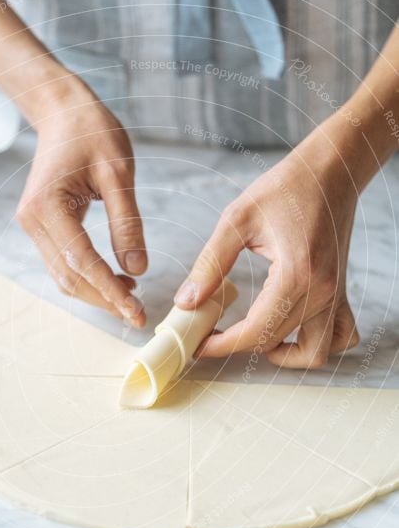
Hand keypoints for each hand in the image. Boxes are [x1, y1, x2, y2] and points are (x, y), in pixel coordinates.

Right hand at [16, 74, 146, 325]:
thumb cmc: (91, 132)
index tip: (136, 312)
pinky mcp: (42, 226)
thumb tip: (138, 269)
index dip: (109, 291)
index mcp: (47, 206)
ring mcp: (33, 226)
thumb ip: (127, 222)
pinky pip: (63, 262)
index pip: (82, 262)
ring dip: (96, 292)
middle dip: (103, 300)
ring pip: (64, 276)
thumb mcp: (118, 173)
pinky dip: (89, 277)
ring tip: (131, 299)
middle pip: (68, 277)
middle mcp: (32, 221)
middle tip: (138, 315)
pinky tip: (116, 280)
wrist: (63, 111)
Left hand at [174, 125, 360, 367]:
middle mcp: (321, 292)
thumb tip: (186, 302)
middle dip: (237, 345)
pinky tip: (288, 331)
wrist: (330, 171)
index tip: (198, 345)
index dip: (221, 345)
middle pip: (275, 343)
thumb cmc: (286, 188)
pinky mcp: (341, 292)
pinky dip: (316, 344)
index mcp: (296, 275)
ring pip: (315, 353)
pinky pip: (341, 336)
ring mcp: (336, 295)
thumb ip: (210, 264)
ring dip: (283, 356)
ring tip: (252, 338)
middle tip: (211, 332)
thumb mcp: (237, 220)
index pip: (255, 332)